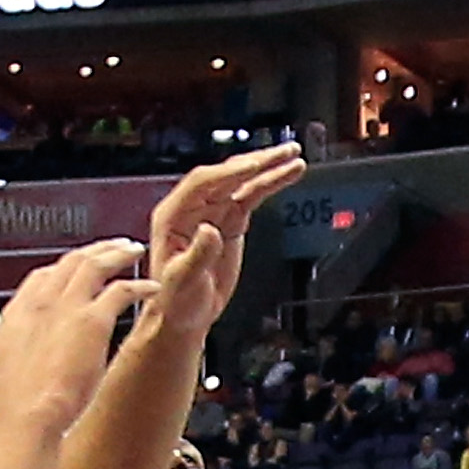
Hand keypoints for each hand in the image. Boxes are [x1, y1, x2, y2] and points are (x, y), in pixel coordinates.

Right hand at [0, 240, 145, 434]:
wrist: (26, 414)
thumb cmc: (22, 405)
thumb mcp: (16, 367)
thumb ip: (31, 350)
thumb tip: (41, 360)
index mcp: (19, 311)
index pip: (44, 274)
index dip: (67, 267)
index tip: (83, 266)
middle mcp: (41, 300)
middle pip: (71, 261)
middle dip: (97, 250)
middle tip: (116, 246)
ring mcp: (66, 306)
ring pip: (95, 264)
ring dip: (118, 254)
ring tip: (135, 251)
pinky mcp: (91, 320)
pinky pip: (122, 289)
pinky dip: (139, 285)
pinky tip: (152, 288)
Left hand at [139, 147, 304, 341]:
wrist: (184, 317)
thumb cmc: (176, 301)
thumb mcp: (184, 280)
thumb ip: (198, 254)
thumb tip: (210, 228)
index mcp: (174, 214)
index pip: (203, 182)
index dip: (230, 173)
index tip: (256, 165)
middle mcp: (194, 207)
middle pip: (227, 175)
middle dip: (256, 162)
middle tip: (283, 152)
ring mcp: (214, 212)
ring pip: (243, 182)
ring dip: (268, 168)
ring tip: (294, 155)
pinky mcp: (231, 222)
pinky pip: (252, 196)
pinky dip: (271, 184)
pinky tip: (288, 174)